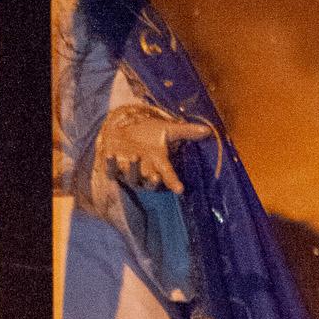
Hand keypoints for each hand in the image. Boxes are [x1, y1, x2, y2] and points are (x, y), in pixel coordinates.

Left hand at [96, 102, 214, 195]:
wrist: (126, 129)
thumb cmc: (148, 133)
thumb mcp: (167, 130)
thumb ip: (186, 131)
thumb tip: (208, 130)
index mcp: (159, 164)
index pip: (168, 175)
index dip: (173, 182)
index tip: (180, 189)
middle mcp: (144, 171)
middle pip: (149, 181)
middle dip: (152, 180)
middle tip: (156, 177)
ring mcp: (128, 171)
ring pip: (131, 176)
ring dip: (133, 168)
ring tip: (136, 156)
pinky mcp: (113, 167)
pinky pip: (111, 170)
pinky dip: (110, 163)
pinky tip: (110, 154)